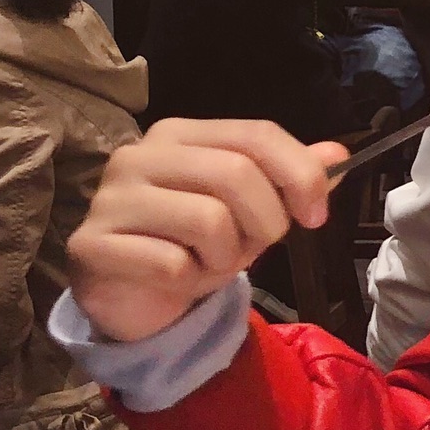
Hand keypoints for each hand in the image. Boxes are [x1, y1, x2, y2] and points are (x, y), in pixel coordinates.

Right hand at [67, 118, 347, 342]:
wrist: (135, 295)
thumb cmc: (193, 242)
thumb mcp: (250, 208)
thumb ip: (289, 179)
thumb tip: (336, 155)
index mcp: (180, 134)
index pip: (256, 134)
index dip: (300, 174)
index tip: (317, 215)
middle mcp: (139, 155)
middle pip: (236, 174)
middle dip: (265, 222)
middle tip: (254, 248)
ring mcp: (110, 198)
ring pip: (208, 220)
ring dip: (227, 256)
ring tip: (211, 262)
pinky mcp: (92, 245)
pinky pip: (171, 265)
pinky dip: (191, 282)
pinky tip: (177, 280)